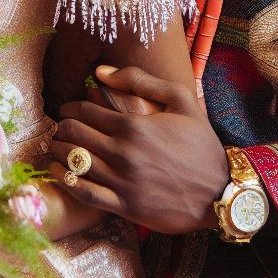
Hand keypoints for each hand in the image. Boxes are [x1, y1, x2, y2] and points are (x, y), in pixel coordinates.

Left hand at [49, 65, 229, 234]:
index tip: (67, 110)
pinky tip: (58, 172)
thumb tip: (100, 71)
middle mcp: (123, 152)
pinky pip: (83, 192)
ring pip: (72, 162)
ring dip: (58, 152)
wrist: (221, 191)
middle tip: (61, 128)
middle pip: (72, 134)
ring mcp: (122, 181)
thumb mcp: (180, 100)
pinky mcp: (124, 206)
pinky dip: (65, 180)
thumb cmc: (201, 143)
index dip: (69, 108)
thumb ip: (139, 80)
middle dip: (61, 128)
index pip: (83, 111)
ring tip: (56, 148)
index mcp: (133, 125)